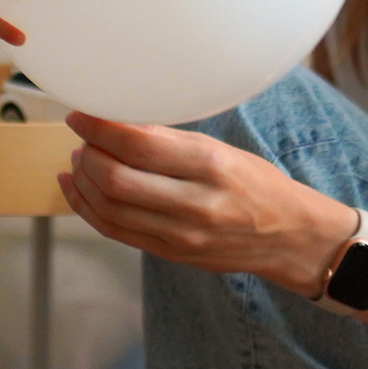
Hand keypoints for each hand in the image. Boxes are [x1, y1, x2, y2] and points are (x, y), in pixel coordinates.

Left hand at [58, 113, 354, 294]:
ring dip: (84, 181)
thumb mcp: (223, 151)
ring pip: (110, 209)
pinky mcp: (171, 254)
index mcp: (212, 165)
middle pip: (117, 180)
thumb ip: (172, 142)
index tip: (81, 114)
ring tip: (79, 161)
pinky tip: (77, 189)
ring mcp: (181, 235)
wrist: (290, 237)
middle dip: (87, 155)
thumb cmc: (258, 185)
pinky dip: (88, 210)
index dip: (100, 128)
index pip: (140, 145)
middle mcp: (196, 203)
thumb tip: (118, 123)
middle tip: (82, 139)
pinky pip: (116, 232)